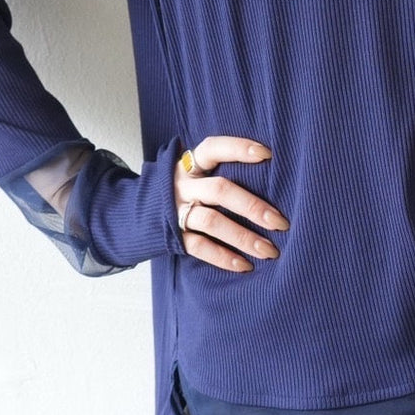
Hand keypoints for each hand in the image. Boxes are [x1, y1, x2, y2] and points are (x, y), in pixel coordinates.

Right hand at [173, 136, 289, 272]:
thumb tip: (269, 175)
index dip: (238, 148)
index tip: (268, 154)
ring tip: (270, 251)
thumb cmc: (182, 191)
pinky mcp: (172, 235)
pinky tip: (245, 265)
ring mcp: (175, 211)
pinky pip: (199, 246)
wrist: (134, 213)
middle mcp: (182, 185)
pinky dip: (223, 257)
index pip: (213, 149)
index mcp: (189, 165)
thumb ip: (219, 172)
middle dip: (253, 206)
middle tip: (281, 222)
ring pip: (212, 221)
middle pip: (220, 190)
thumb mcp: (193, 174)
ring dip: (243, 237)